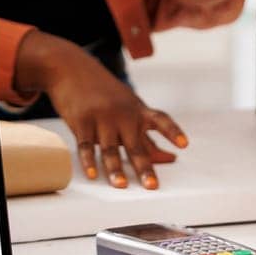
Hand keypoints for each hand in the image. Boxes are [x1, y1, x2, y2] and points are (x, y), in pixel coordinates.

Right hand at [14, 30, 186, 188]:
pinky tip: (93, 175)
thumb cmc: (106, 93)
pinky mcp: (81, 121)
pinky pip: (86, 145)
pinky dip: (89, 161)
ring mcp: (101, 117)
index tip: (184, 144)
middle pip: (135, 144)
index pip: (160, 120)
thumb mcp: (129, 108)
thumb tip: (171, 158)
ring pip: (111, 148)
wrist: (71, 68)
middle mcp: (122, 114)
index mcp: (137, 110)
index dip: (172, 132)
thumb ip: (148, 135)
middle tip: (151, 185)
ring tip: (121, 185)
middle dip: (144, 166)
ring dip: (115, 168)